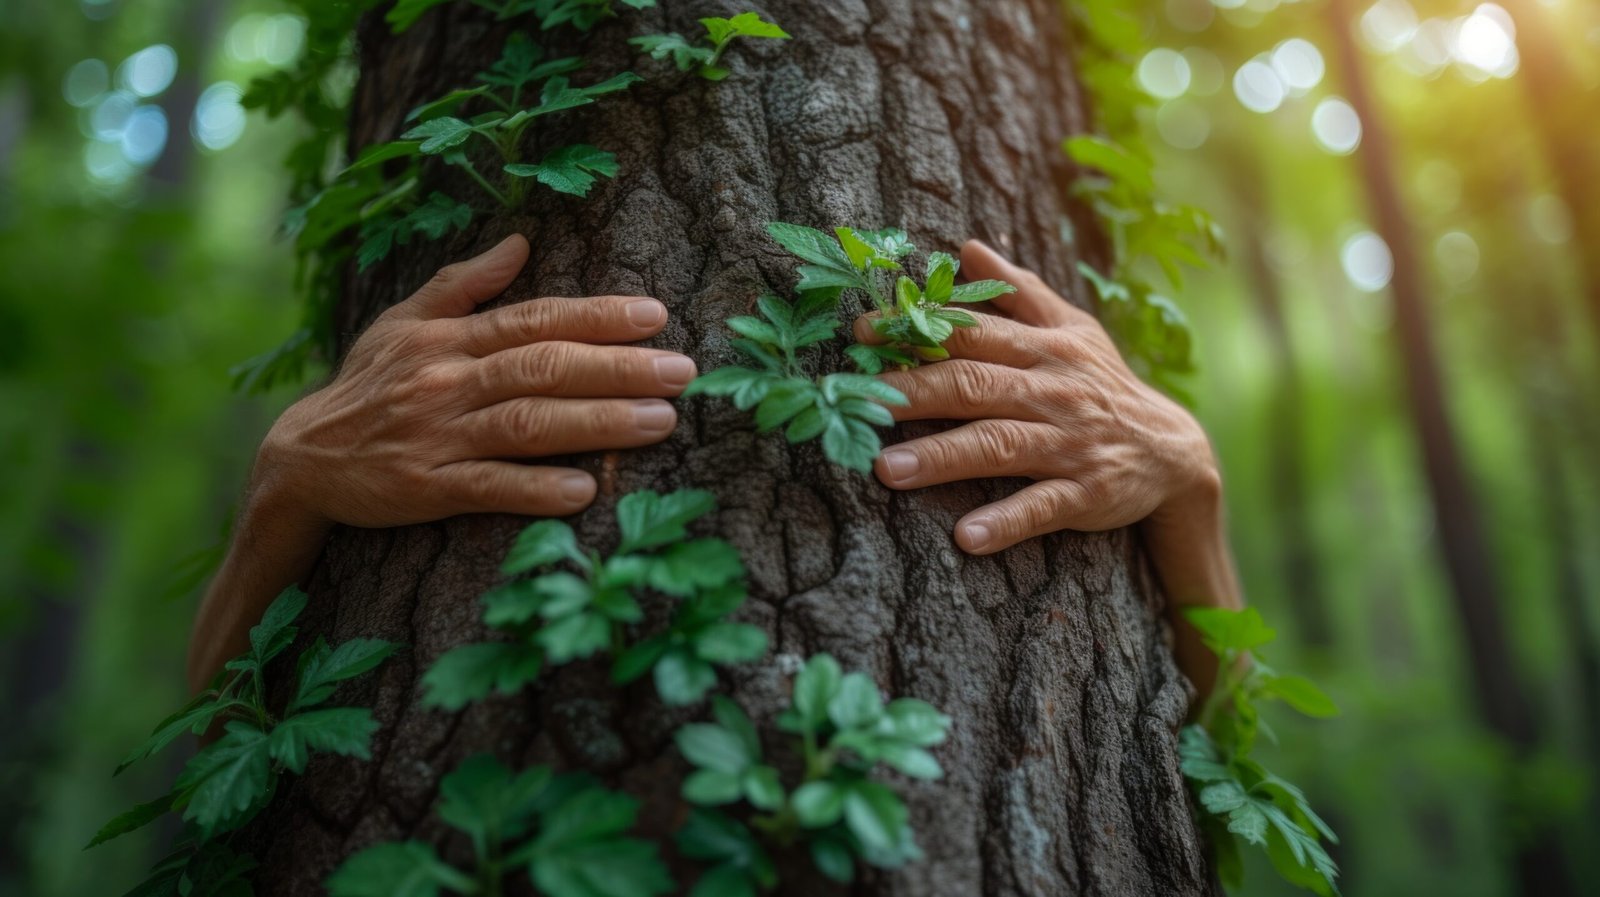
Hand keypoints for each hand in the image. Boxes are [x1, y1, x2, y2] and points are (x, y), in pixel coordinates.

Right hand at [253, 233, 696, 529]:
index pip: (535, 319)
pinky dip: (536, 489)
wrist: (301, 459)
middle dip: (618, 367)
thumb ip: (464, 285)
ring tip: (660, 422)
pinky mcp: (426, 490)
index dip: (596, 316)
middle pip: (543, 368)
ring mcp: (438, 437)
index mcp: (449, 339)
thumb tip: (521, 240)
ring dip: (598, 424)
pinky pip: (487, 488)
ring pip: (527, 425)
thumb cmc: (367, 386)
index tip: (656, 316)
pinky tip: (583, 490)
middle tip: (682, 372)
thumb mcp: (403, 322)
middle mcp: (447, 382)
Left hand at [861, 240, 1220, 555]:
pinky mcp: (1087, 493)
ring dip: (943, 458)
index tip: (862, 334)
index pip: (972, 334)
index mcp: (1044, 348)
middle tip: (858, 404)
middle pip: (975, 386)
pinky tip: (967, 536)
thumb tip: (966, 247)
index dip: (917, 332)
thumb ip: (1018, 291)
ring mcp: (1069, 444)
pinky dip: (1006, 521)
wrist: (1174, 450)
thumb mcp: (1071, 329)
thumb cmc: (1101, 385)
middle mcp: (1053, 391)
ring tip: (886, 471)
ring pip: (1000, 445)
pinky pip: (1043, 507)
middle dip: (915, 392)